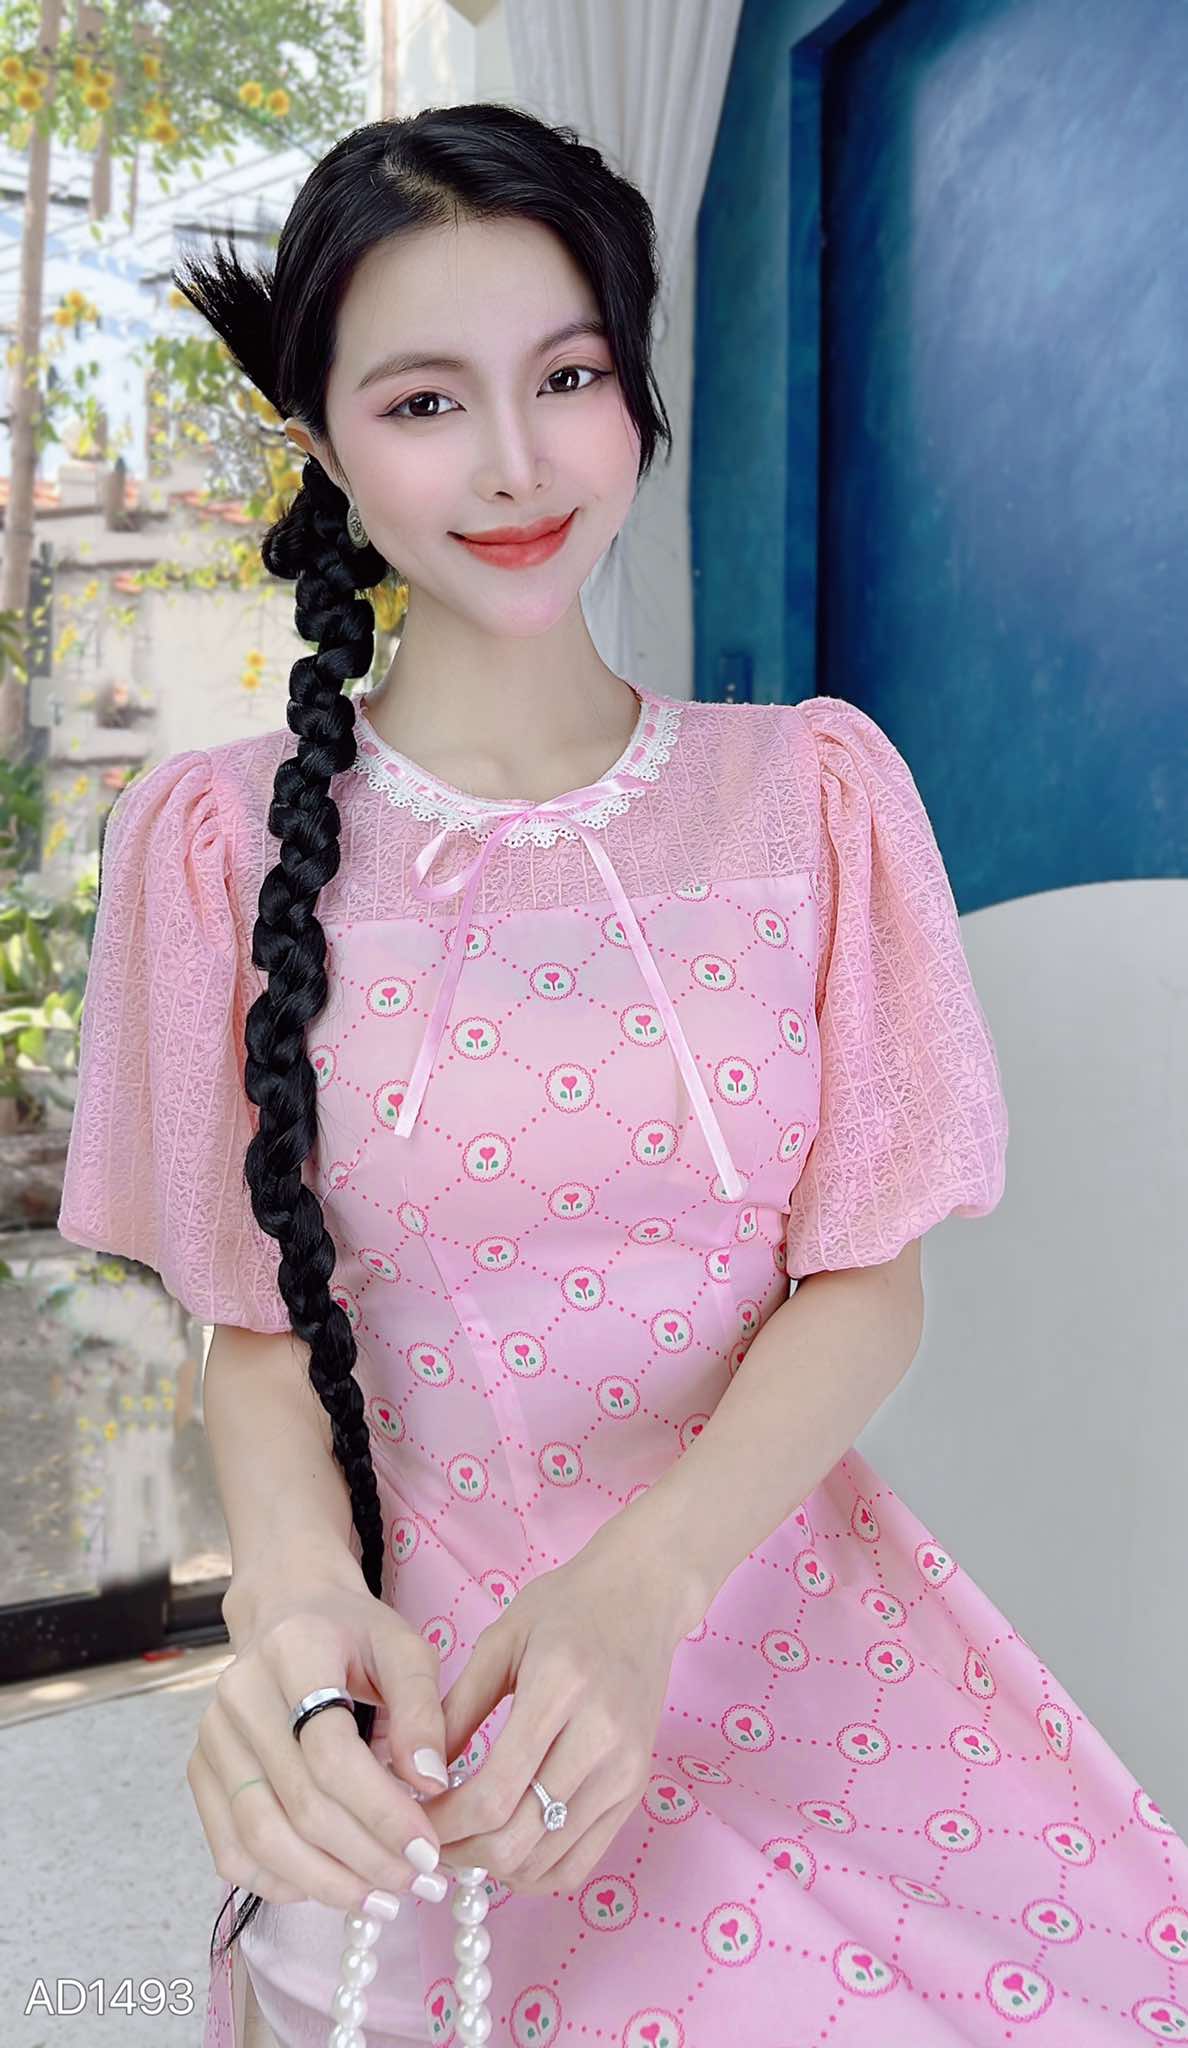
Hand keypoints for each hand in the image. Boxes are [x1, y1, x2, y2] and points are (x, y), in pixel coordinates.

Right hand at [188, 1570, 451, 1912]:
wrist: (289, 1612)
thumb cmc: (355, 1635)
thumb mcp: (405, 1649)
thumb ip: (423, 1711)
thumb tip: (432, 1785)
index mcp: (295, 1650)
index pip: (332, 1751)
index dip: (382, 1810)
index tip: (427, 1848)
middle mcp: (240, 1693)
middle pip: (300, 1802)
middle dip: (365, 1856)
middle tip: (416, 1883)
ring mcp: (212, 1735)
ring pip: (261, 1836)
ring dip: (326, 1882)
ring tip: (381, 1899)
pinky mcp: (199, 1769)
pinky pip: (230, 1849)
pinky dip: (280, 1881)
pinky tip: (329, 1886)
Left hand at [417, 1522, 696, 1896]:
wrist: (642, 1597)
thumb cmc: (565, 1608)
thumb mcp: (500, 1639)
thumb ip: (457, 1707)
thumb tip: (416, 1775)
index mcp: (560, 1690)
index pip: (493, 1792)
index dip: (442, 1821)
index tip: (410, 1813)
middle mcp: (601, 1738)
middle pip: (517, 1837)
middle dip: (459, 1851)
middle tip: (427, 1835)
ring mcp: (625, 1771)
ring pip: (547, 1862)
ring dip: (492, 1867)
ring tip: (460, 1842)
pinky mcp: (636, 1790)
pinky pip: (580, 1863)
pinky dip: (533, 1872)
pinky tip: (504, 1848)